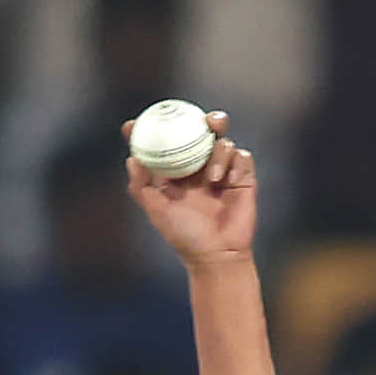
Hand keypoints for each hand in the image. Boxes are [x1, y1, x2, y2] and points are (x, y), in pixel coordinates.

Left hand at [126, 113, 257, 265]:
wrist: (217, 255)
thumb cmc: (185, 236)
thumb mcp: (157, 211)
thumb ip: (141, 187)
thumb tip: (132, 159)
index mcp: (179, 171)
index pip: (168, 142)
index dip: (154, 128)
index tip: (139, 123)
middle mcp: (200, 166)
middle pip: (203, 131)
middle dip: (204, 119)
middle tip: (204, 120)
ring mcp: (223, 170)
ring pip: (223, 142)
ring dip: (219, 154)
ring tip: (212, 179)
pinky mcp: (243, 177)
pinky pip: (242, 156)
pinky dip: (234, 165)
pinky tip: (227, 183)